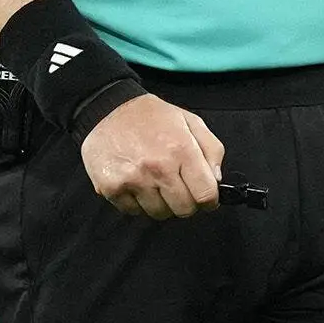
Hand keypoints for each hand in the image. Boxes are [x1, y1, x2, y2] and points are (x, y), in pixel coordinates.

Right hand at [81, 91, 225, 218]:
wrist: (107, 108)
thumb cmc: (151, 116)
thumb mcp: (190, 121)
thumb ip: (211, 149)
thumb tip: (216, 180)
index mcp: (181, 150)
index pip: (206, 194)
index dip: (209, 201)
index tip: (205, 198)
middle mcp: (158, 167)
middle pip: (184, 209)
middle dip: (186, 202)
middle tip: (178, 187)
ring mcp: (134, 179)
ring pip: (159, 214)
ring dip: (161, 203)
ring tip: (155, 182)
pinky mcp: (112, 187)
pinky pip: (133, 211)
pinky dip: (137, 203)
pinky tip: (136, 184)